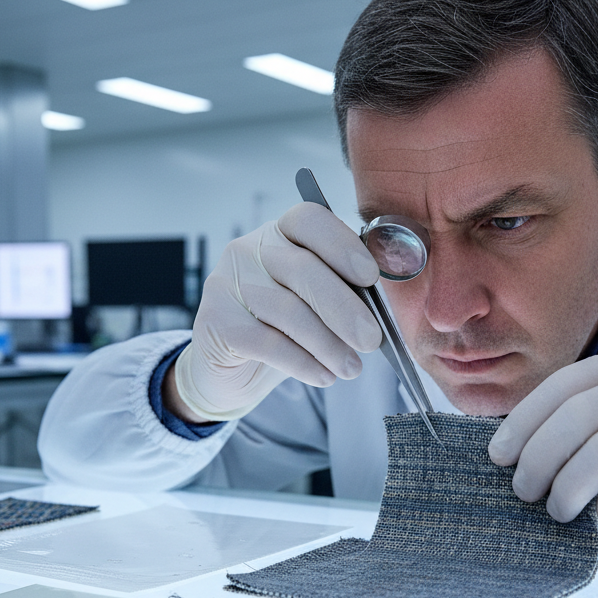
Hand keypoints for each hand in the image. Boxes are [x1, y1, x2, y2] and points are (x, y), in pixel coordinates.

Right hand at [170, 203, 381, 421]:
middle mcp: (249, 250)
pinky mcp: (215, 322)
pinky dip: (303, 363)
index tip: (370, 278)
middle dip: (344, 308)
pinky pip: (267, 343)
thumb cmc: (282, 330)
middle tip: (371, 340)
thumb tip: (382, 308)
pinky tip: (323, 376)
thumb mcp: (315, 304)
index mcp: (280, 233)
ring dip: (328, 344)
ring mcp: (227, 284)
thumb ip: (343, 292)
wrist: (230, 369)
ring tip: (351, 367)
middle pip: (303, 270)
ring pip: (288, 310)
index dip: (342, 245)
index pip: (310, 220)